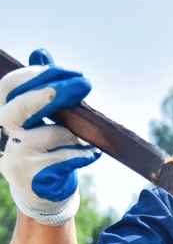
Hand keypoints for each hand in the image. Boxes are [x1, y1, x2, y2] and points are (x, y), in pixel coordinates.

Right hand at [0, 49, 99, 225]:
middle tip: (85, 84)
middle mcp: (0, 131)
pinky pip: (67, 158)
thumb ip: (38, 85)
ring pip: (55, 134)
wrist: (37, 190)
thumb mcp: (35, 114)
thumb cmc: (38, 144)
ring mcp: (14, 154)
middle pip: (27, 105)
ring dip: (77, 135)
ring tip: (85, 138)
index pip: (13, 85)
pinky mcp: (32, 175)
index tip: (70, 73)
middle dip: (59, 92)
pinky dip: (84, 155)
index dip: (41, 75)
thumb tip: (40, 52)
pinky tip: (93, 153)